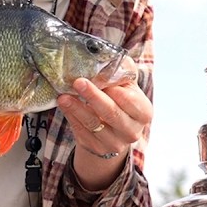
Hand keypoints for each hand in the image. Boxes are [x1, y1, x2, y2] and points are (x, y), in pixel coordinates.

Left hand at [57, 62, 151, 190]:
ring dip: (76, 108)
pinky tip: (64, 105)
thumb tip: (106, 57)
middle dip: (93, 96)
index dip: (113, 89)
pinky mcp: (96, 148)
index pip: (129, 100)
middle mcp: (132, 131)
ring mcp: (114, 143)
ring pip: (93, 124)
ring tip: (64, 96)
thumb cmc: (120, 101)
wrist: (114, 131)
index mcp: (143, 113)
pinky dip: (71, 116)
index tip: (98, 77)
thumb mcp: (127, 86)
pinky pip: (81, 131)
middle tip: (78, 82)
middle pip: (111, 113)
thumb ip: (122, 71)